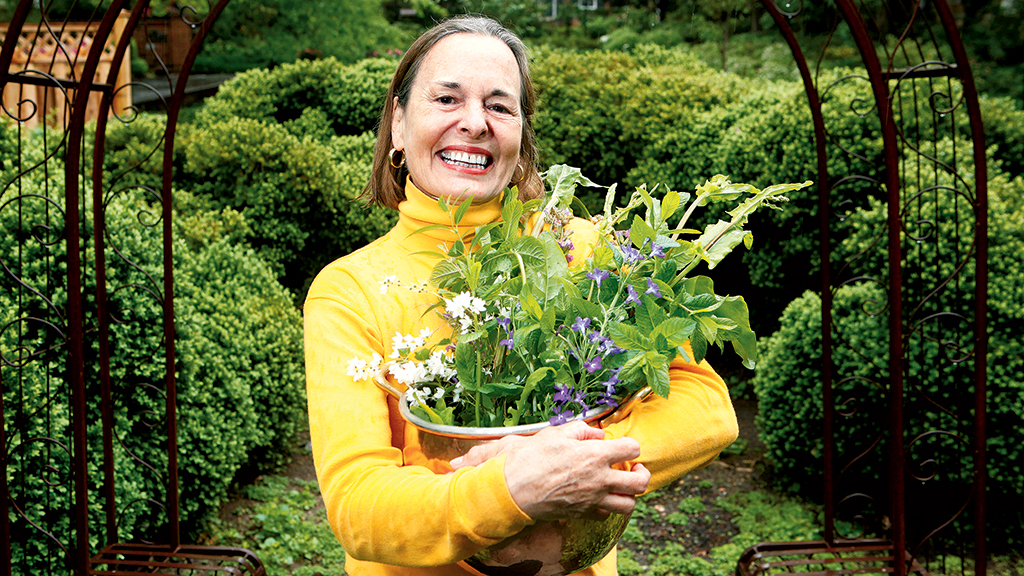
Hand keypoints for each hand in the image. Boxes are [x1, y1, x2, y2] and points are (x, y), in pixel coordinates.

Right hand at [449, 421, 649, 521]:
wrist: (514, 488)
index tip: (621, 446)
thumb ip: (582, 430)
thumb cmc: (532, 459)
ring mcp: (593, 499)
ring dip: (628, 494)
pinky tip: (600, 497)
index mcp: (596, 455)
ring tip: (620, 486)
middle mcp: (600, 480)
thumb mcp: (556, 434)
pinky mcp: (582, 513)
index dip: (629, 446)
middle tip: (632, 468)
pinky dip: (608, 507)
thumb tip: (597, 434)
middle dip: (641, 474)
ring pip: (628, 505)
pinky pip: (606, 515)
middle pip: (639, 482)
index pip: (632, 449)